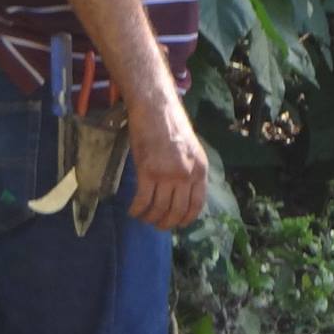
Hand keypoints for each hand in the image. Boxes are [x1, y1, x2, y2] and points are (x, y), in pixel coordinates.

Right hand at [125, 90, 207, 230]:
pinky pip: (143, 200)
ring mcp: (167, 174)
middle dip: (166, 223)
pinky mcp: (147, 171)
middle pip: (177, 210)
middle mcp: (186, 175)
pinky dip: (137, 210)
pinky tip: (133, 211)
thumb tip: (183, 193)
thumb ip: (189, 171)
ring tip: (143, 218)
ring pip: (159, 208)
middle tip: (157, 225)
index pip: (197, 204)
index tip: (178, 225)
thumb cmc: (171, 126)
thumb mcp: (190, 150)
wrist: (155, 108)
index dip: (186, 219)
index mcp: (200, 170)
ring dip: (150, 218)